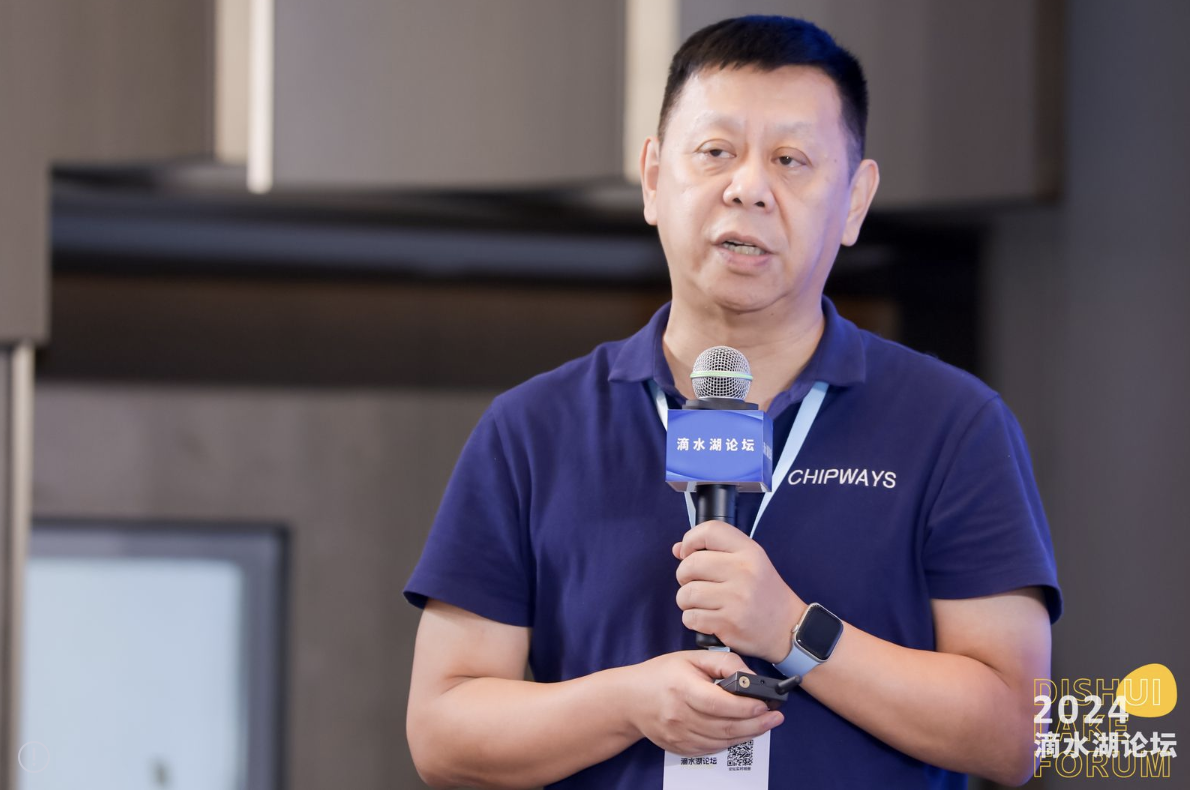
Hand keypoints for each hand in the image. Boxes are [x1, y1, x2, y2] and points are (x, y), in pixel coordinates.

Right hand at [623, 650, 783, 755]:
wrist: (631, 699)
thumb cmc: (662, 674)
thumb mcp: (691, 658)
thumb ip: (724, 663)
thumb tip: (752, 678)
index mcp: (682, 688)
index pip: (719, 703)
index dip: (745, 707)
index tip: (765, 705)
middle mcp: (679, 715)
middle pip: (725, 726)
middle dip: (756, 724)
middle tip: (775, 718)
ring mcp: (679, 735)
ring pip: (721, 741)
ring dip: (747, 734)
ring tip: (764, 724)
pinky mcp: (679, 748)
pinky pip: (712, 749)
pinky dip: (730, 742)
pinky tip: (742, 732)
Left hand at [673, 520, 803, 661]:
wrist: (788, 628)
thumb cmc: (764, 593)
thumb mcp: (750, 562)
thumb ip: (716, 551)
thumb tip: (677, 549)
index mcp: (749, 552)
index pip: (709, 531)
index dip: (690, 540)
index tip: (687, 553)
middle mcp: (743, 572)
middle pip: (690, 564)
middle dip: (684, 576)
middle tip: (694, 583)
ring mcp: (736, 599)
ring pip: (686, 593)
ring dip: (686, 600)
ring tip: (699, 602)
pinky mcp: (729, 624)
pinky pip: (691, 617)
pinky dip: (691, 619)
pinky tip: (705, 617)